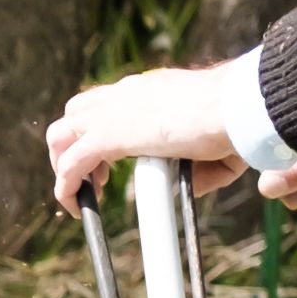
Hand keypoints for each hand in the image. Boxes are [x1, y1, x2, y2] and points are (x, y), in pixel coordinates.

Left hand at [41, 62, 258, 206]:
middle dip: (74, 144)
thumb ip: (201, 167)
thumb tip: (192, 186)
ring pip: (61, 134)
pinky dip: (66, 186)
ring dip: (63, 165)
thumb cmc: (236, 121)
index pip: (107, 102)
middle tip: (97, 178)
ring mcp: (112, 113)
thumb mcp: (216, 146)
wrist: (235, 107)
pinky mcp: (109, 135)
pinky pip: (71, 164)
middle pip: (75, 112)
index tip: (111, 161)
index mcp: (147, 90)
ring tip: (82, 195)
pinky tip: (76, 207)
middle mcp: (124, 95)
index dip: (99, 129)